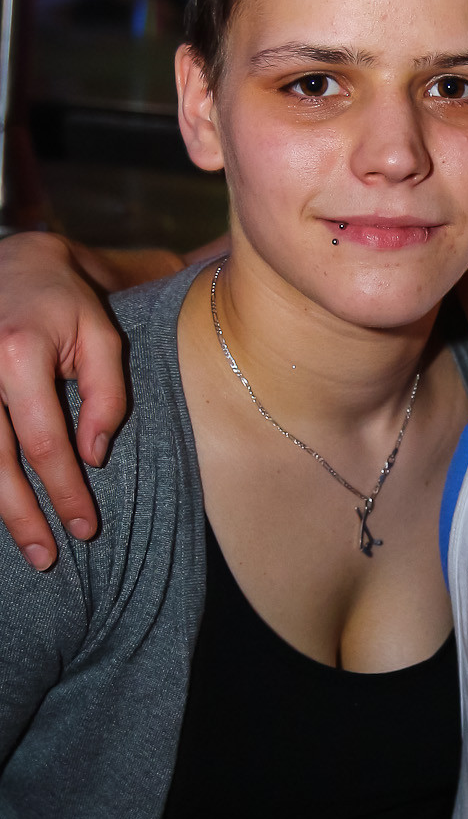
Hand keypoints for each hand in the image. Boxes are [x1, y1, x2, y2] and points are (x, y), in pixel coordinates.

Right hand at [0, 232, 128, 565]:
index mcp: (18, 355)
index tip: (86, 527)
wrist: (12, 262)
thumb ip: (107, 395)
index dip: (65, 492)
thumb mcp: (102, 336)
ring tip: (26, 545)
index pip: (44, 443)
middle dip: (22, 515)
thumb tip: (93, 455)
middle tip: (47, 556)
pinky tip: (0, 508)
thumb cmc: (63, 302)